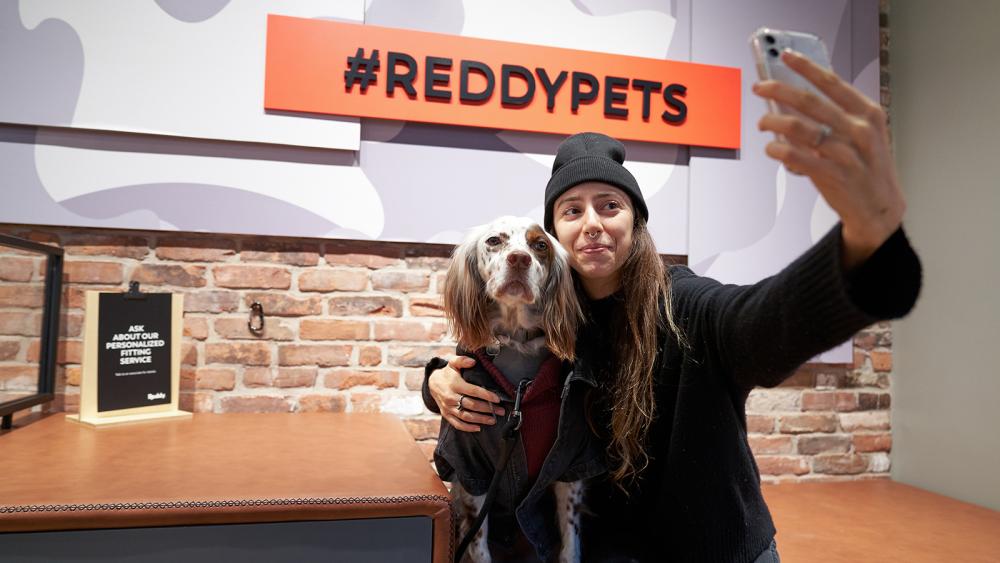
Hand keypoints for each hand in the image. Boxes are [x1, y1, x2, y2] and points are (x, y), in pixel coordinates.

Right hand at [429, 354, 505, 431]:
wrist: (432, 383)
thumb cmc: (447, 373)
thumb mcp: (453, 363)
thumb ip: (462, 360)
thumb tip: (473, 361)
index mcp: (455, 385)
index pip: (473, 391)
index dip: (486, 395)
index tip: (497, 399)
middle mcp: (451, 397)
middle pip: (472, 405)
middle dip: (488, 409)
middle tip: (500, 411)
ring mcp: (448, 407)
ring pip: (466, 416)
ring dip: (481, 419)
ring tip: (493, 420)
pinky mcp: (446, 414)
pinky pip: (457, 424)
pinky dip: (468, 428)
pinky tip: (478, 428)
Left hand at [753, 49, 906, 270]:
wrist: (880, 207)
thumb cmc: (866, 167)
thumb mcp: (861, 134)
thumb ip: (836, 116)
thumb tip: (796, 99)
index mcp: (868, 114)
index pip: (833, 83)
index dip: (806, 67)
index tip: (786, 57)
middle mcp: (860, 130)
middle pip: (810, 102)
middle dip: (779, 90)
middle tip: (760, 87)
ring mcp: (847, 153)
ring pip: (799, 128)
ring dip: (773, 122)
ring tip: (763, 123)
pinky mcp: (833, 175)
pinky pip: (797, 157)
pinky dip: (778, 150)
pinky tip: (771, 148)